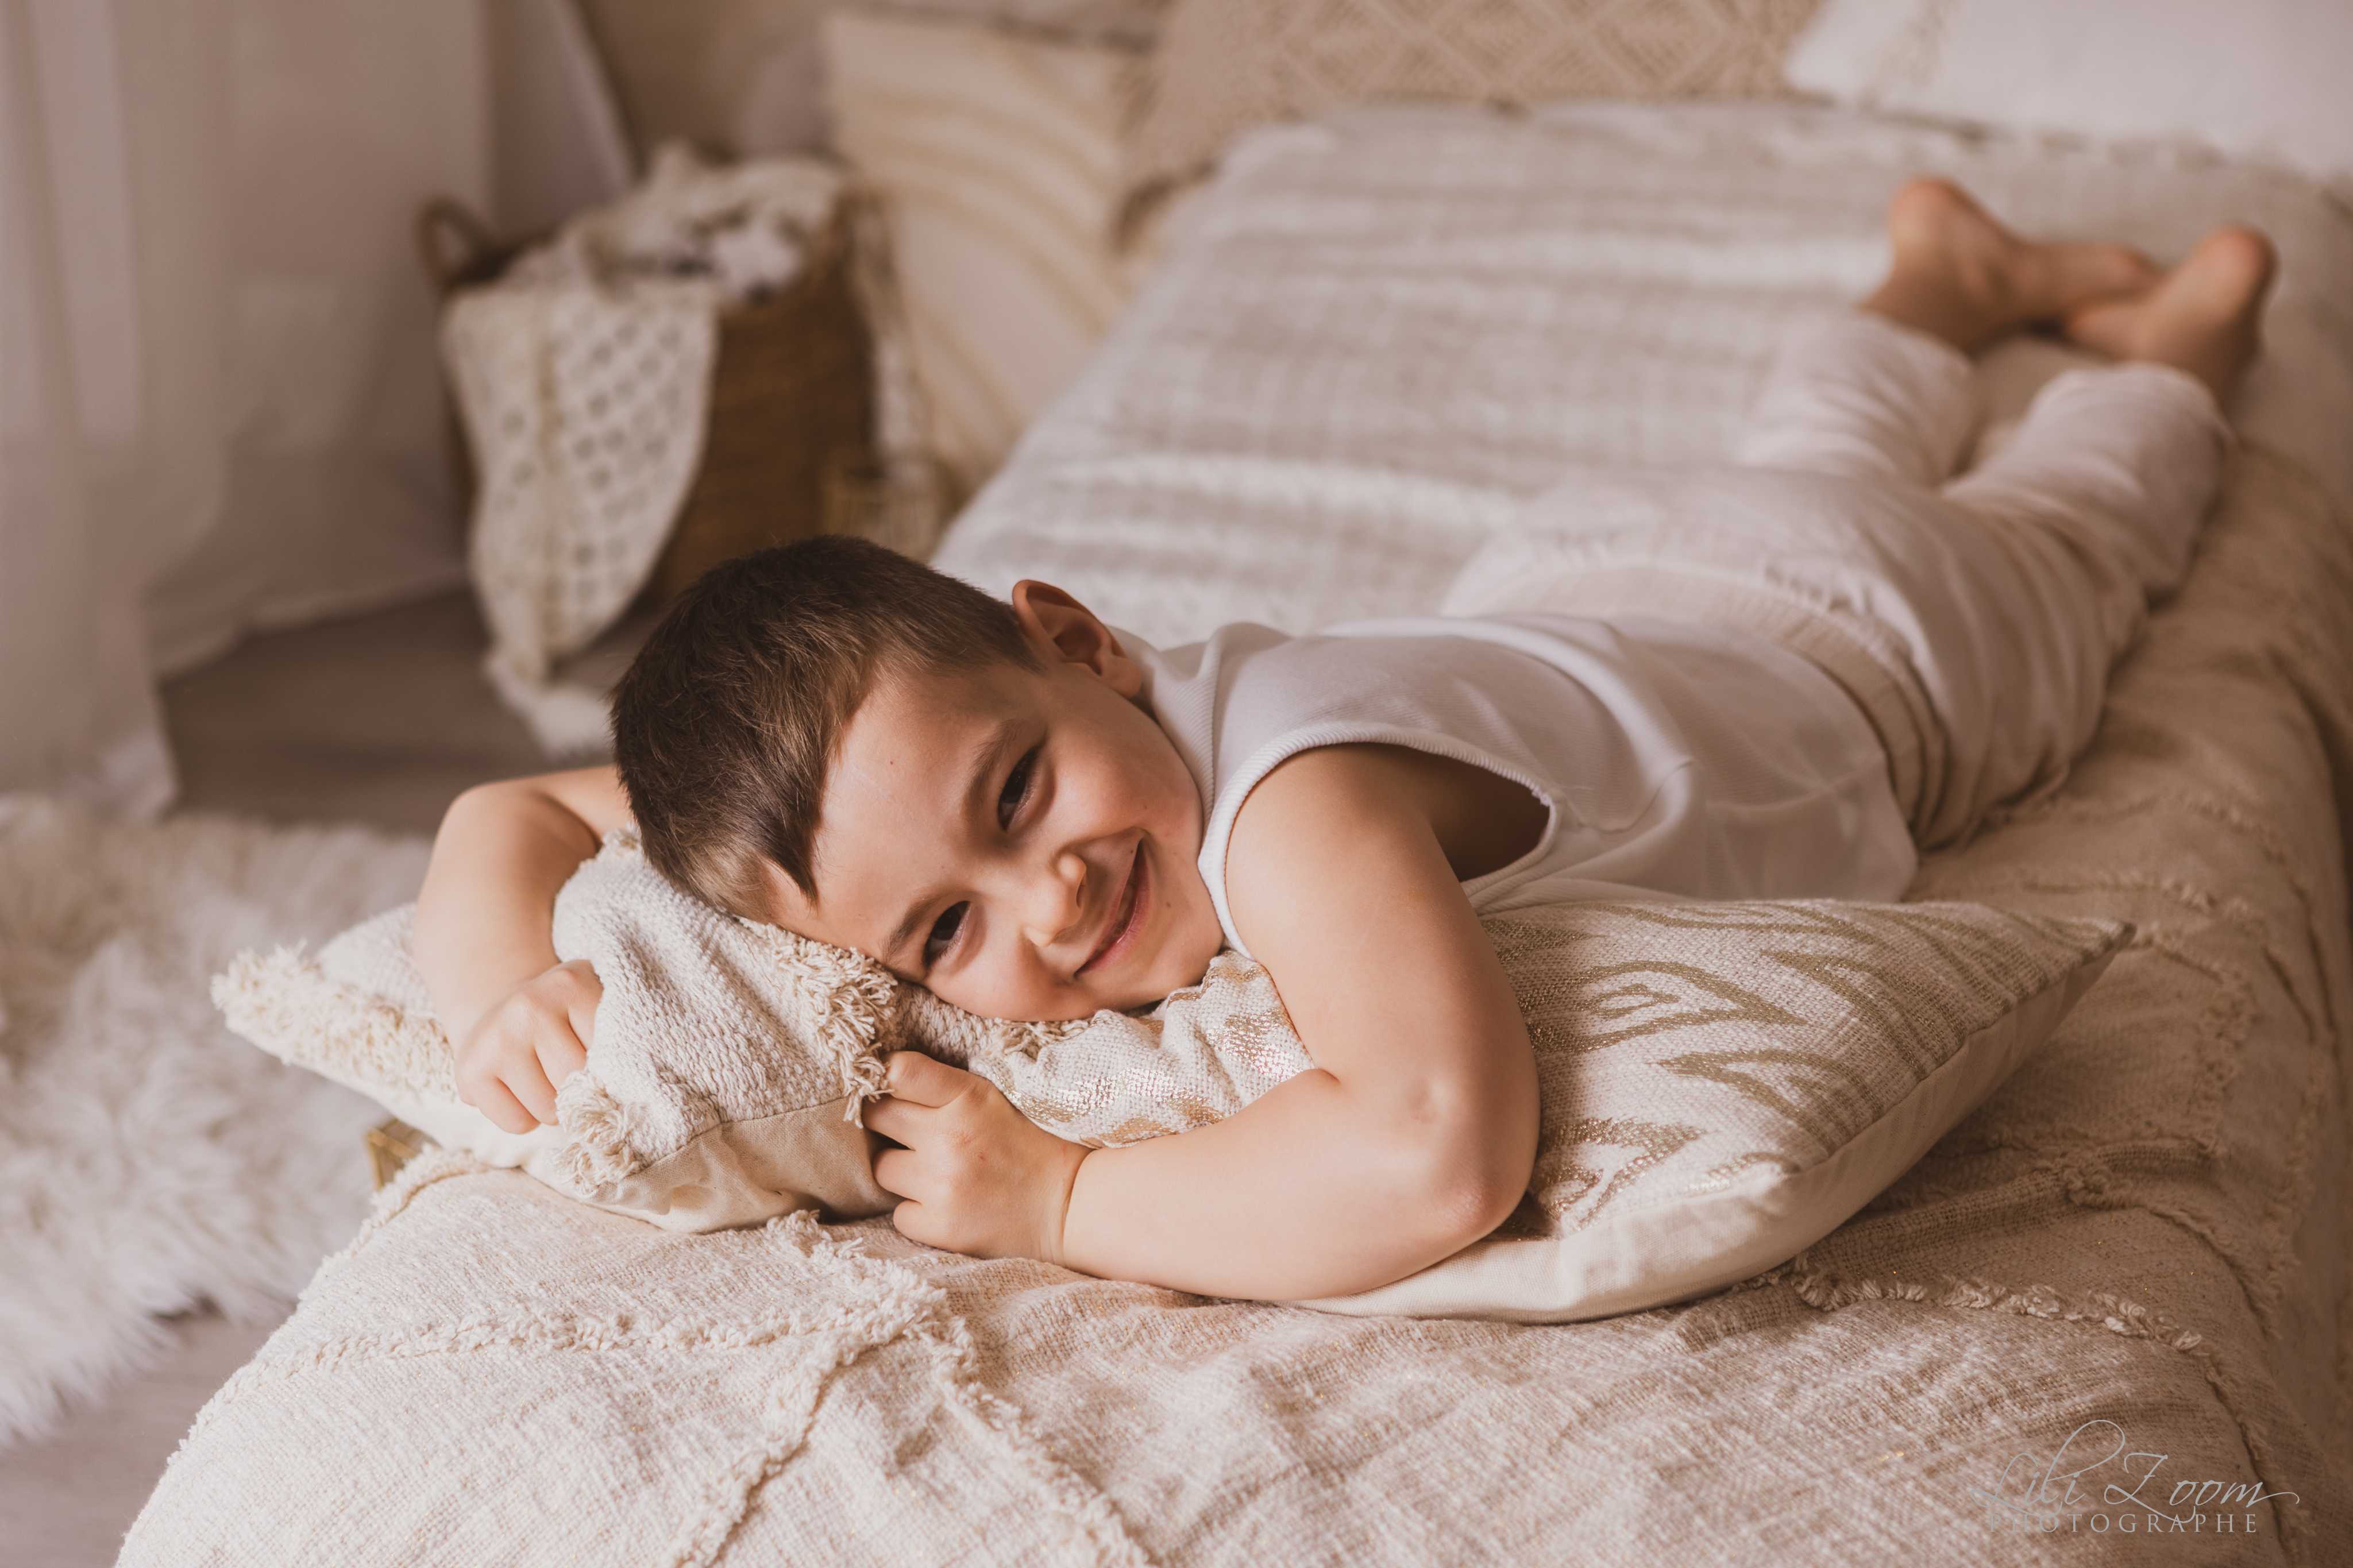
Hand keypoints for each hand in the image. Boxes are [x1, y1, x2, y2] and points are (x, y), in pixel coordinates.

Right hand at [452, 959, 600, 1132]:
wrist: (500, 1006)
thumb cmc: (561, 1018)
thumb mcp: (593, 1009)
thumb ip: (616, 1039)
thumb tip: (613, 1098)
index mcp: (571, 984)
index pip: (611, 1053)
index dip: (609, 1065)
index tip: (599, 1056)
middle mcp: (530, 1007)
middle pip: (578, 1081)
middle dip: (579, 1088)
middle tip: (566, 1070)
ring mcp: (497, 1039)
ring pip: (549, 1110)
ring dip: (553, 1108)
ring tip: (542, 1078)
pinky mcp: (470, 1072)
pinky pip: (518, 1124)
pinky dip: (524, 1118)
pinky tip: (518, 1089)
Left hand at [865, 1051, 1089, 1265]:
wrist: (1069, 1206)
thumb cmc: (1029, 1144)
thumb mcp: (994, 1098)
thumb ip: (945, 1086)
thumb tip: (887, 1077)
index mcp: (967, 1098)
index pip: (898, 1072)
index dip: (886, 1077)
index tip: (893, 1087)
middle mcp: (949, 1138)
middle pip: (876, 1117)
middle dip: (888, 1123)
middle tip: (910, 1132)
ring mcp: (941, 1186)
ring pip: (882, 1168)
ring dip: (901, 1170)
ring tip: (935, 1172)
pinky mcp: (940, 1227)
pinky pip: (899, 1213)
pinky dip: (916, 1211)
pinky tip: (945, 1205)